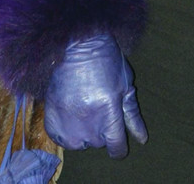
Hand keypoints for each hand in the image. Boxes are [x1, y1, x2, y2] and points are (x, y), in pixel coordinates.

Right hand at [44, 33, 146, 157]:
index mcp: (109, 109)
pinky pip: (60, 139)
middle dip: (102, 131)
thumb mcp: (126, 85)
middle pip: (98, 143)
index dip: (119, 147)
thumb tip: (142, 140)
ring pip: (79, 144)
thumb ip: (132, 115)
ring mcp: (68, 119)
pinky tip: (71, 115)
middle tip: (100, 108)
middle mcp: (88, 119)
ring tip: (85, 112)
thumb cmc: (108, 62)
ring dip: (84, 133)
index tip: (118, 143)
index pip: (116, 145)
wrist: (79, 45)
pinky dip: (66, 132)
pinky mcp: (51, 117)